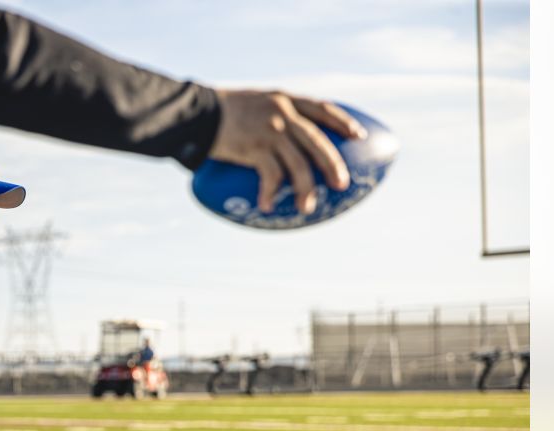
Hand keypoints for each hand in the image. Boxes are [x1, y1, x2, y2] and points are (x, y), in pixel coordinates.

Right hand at [210, 89, 367, 214]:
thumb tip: (279, 142)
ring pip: (298, 163)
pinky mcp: (255, 148)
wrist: (196, 112)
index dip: (343, 122)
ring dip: (305, 188)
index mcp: (284, 99)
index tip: (358, 136)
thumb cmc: (218, 111)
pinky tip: (268, 205)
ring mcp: (270, 130)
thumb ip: (269, 115)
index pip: (322, 108)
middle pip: (317, 141)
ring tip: (307, 208)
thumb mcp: (252, 103)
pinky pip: (271, 175)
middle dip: (332, 164)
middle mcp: (282, 113)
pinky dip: (270, 193)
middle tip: (343, 184)